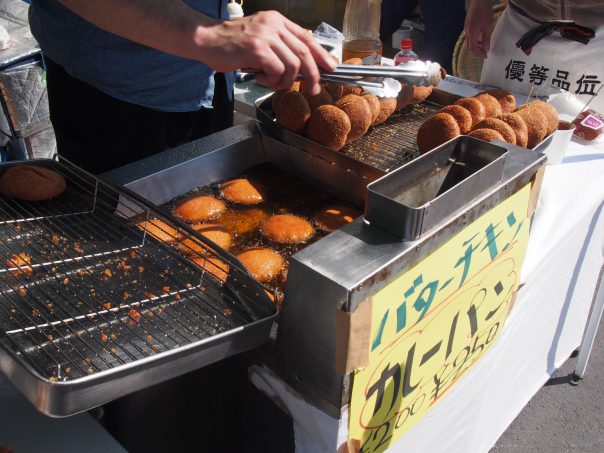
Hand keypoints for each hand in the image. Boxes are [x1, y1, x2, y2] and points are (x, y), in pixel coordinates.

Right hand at [200, 11, 336, 94]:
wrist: (206, 39)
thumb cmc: (231, 44)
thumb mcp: (260, 38)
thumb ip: (279, 46)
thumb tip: (301, 66)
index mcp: (277, 20)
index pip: (306, 37)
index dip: (321, 54)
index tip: (330, 67)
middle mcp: (274, 25)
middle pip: (304, 52)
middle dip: (312, 75)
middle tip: (312, 89)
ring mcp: (266, 36)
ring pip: (292, 65)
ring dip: (285, 81)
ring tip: (271, 82)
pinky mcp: (258, 49)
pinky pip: (277, 71)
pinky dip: (272, 81)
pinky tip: (260, 79)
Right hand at [464, 0, 494, 58]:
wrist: (479, 1)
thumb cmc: (484, 11)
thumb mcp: (488, 26)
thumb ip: (486, 38)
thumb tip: (486, 49)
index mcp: (472, 33)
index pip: (473, 48)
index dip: (479, 53)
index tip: (485, 55)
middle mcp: (467, 32)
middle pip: (469, 47)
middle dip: (476, 51)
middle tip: (484, 52)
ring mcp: (466, 28)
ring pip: (468, 42)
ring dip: (475, 46)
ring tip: (483, 46)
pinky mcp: (467, 25)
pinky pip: (469, 37)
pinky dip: (474, 40)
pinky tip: (480, 38)